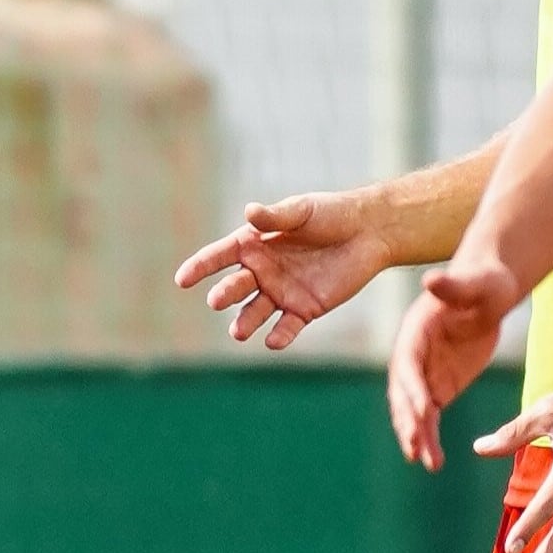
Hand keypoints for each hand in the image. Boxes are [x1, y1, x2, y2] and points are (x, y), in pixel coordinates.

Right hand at [175, 193, 392, 349]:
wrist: (369, 233)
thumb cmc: (332, 214)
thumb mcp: (302, 211)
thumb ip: (276, 217)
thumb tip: (249, 213)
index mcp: (255, 244)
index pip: (220, 256)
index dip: (200, 267)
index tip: (182, 279)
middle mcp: (262, 271)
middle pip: (235, 286)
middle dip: (224, 294)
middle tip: (217, 300)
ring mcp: (281, 292)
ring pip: (255, 311)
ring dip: (245, 322)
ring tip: (239, 332)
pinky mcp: (304, 310)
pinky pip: (287, 327)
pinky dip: (280, 336)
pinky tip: (274, 341)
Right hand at [386, 259, 519, 469]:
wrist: (489, 291)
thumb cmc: (484, 282)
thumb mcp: (474, 283)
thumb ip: (453, 286)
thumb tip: (430, 280)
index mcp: (414, 332)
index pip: (409, 364)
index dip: (413, 387)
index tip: (424, 410)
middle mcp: (411, 356)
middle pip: (404, 393)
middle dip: (408, 421)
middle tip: (416, 449)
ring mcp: (423, 373)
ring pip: (413, 411)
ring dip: (417, 437)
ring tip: (427, 464)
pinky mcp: (438, 385)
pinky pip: (429, 417)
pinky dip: (429, 437)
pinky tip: (435, 461)